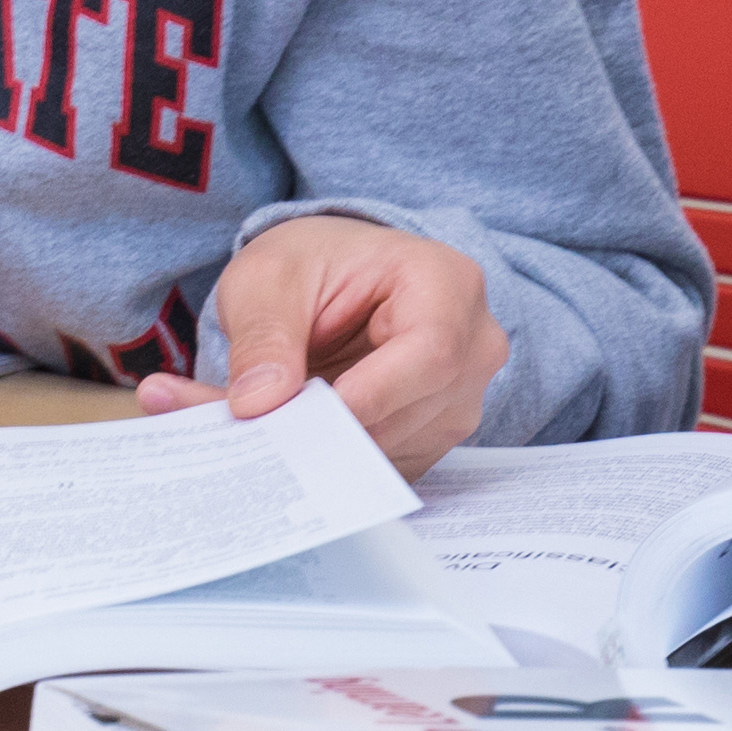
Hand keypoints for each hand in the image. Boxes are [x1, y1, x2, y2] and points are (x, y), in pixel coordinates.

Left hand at [138, 217, 508, 473]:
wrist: (330, 279)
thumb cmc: (311, 265)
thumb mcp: (267, 280)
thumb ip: (263, 336)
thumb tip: (259, 403)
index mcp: (447, 283)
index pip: (431, 354)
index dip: (370, 395)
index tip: (306, 419)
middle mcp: (473, 345)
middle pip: (412, 411)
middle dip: (332, 430)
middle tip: (258, 432)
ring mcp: (460, 397)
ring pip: (396, 448)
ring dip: (325, 449)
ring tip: (262, 428)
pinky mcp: (434, 436)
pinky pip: (386, 466)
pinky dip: (334, 461)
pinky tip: (296, 437)